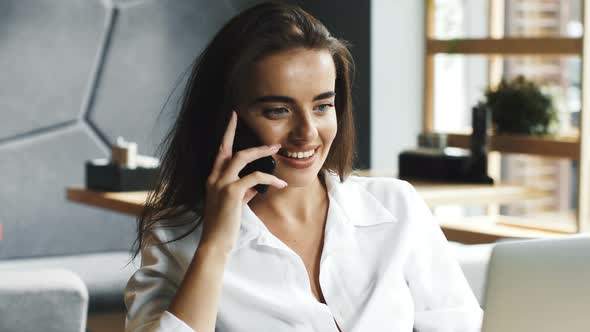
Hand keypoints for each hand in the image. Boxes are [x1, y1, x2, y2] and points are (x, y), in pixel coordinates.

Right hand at [199, 111, 286, 253]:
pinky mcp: (232, 192)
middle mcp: (214, 178)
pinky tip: (280, 185)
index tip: (233, 117)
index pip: (220, 151)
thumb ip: (243, 192)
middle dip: (242, 135)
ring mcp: (222, 184)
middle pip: (229, 149)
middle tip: (265, 135)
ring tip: (276, 150)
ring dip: (261, 152)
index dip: (227, 133)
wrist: (216, 242)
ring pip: (242, 157)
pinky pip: (254, 178)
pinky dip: (269, 179)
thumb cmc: (224, 225)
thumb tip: (255, 186)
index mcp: (213, 178)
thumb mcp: (233, 204)